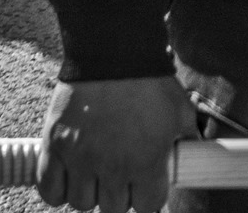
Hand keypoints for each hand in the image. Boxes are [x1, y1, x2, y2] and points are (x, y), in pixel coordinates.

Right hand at [36, 76, 195, 212]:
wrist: (112, 51)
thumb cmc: (148, 79)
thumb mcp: (180, 108)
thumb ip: (188, 135)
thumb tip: (197, 148)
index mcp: (147, 162)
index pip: (147, 207)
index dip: (148, 197)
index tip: (146, 186)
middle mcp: (113, 167)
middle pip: (113, 208)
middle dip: (119, 194)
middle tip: (121, 175)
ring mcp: (80, 159)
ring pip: (81, 203)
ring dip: (89, 192)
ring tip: (95, 172)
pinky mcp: (54, 147)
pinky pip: (50, 190)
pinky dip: (58, 189)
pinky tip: (69, 175)